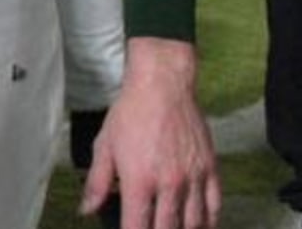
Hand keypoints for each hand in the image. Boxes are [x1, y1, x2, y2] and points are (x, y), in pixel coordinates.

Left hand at [82, 38, 220, 228]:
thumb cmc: (130, 114)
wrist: (162, 87)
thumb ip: (96, 183)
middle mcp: (169, 184)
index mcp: (139, 181)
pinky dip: (208, 222)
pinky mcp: (210, 169)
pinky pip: (215, 206)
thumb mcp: (104, 146)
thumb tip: (87, 209)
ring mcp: (193, 178)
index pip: (137, 226)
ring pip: (194, 223)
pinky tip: (200, 226)